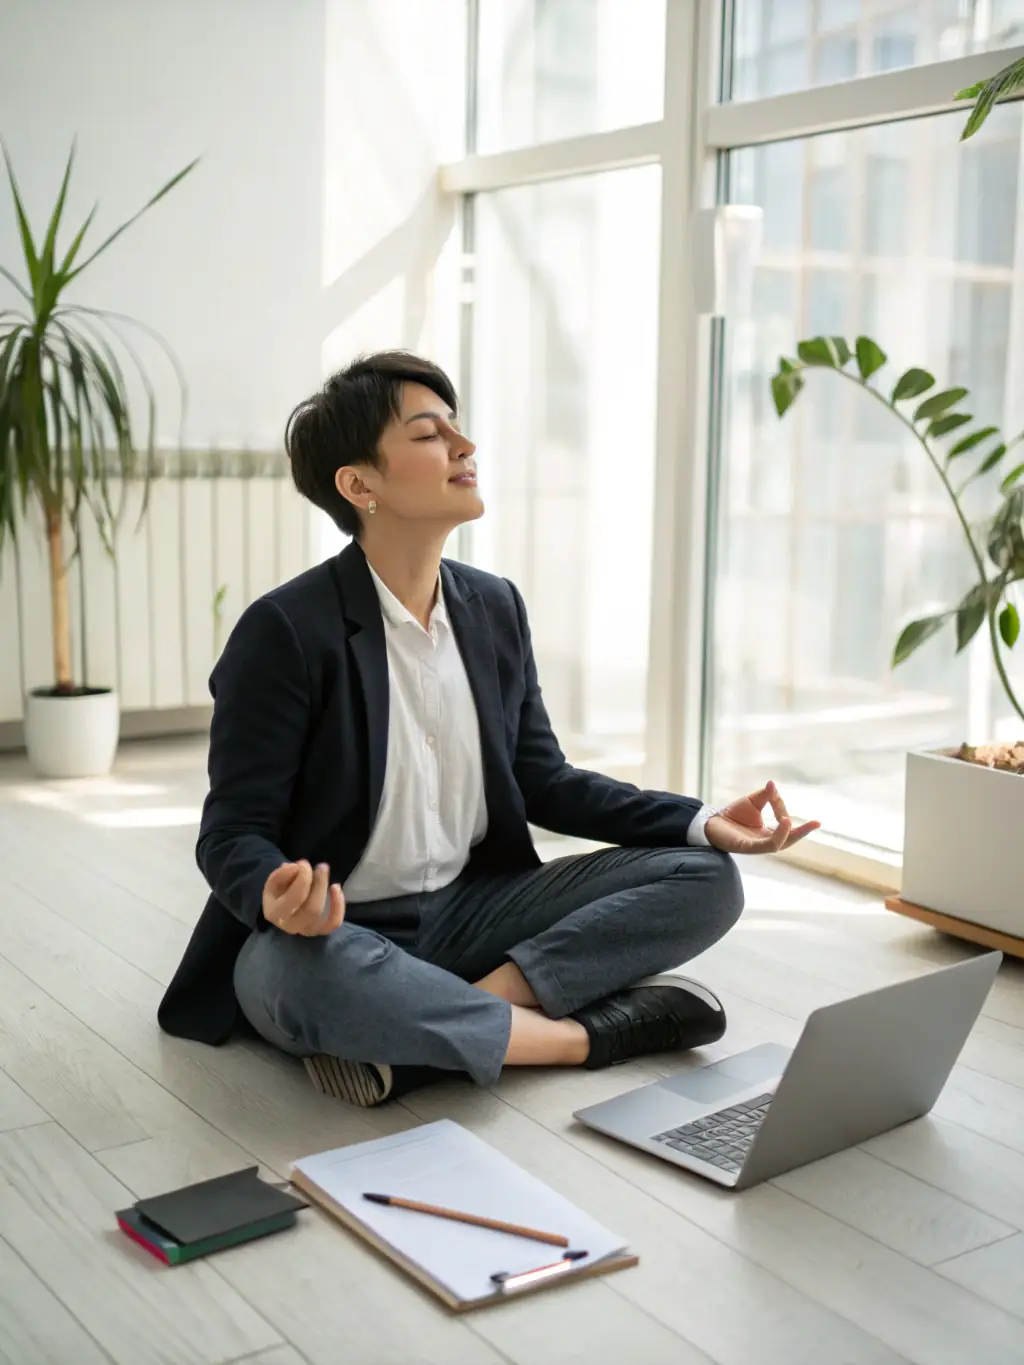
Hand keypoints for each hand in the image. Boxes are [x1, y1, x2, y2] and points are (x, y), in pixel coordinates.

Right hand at [262, 860, 344, 935]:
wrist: (281, 904)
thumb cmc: (279, 891)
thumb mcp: (275, 880)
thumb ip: (282, 873)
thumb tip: (296, 868)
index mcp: (275, 913)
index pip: (295, 899)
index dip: (303, 879)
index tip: (304, 863)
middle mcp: (290, 926)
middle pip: (312, 908)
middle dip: (319, 884)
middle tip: (321, 866)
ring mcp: (306, 930)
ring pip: (321, 914)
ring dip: (325, 890)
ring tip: (324, 871)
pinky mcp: (320, 930)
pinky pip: (333, 923)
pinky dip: (338, 906)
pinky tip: (336, 887)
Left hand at [705, 782, 819, 855]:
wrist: (710, 822)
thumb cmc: (732, 815)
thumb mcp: (752, 802)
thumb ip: (766, 796)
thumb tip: (773, 784)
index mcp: (768, 833)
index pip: (785, 825)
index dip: (783, 809)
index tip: (775, 794)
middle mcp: (765, 842)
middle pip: (788, 840)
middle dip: (803, 832)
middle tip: (817, 823)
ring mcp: (756, 846)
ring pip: (777, 844)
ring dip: (787, 833)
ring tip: (790, 820)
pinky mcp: (746, 847)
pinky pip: (765, 845)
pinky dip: (775, 836)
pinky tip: (781, 824)